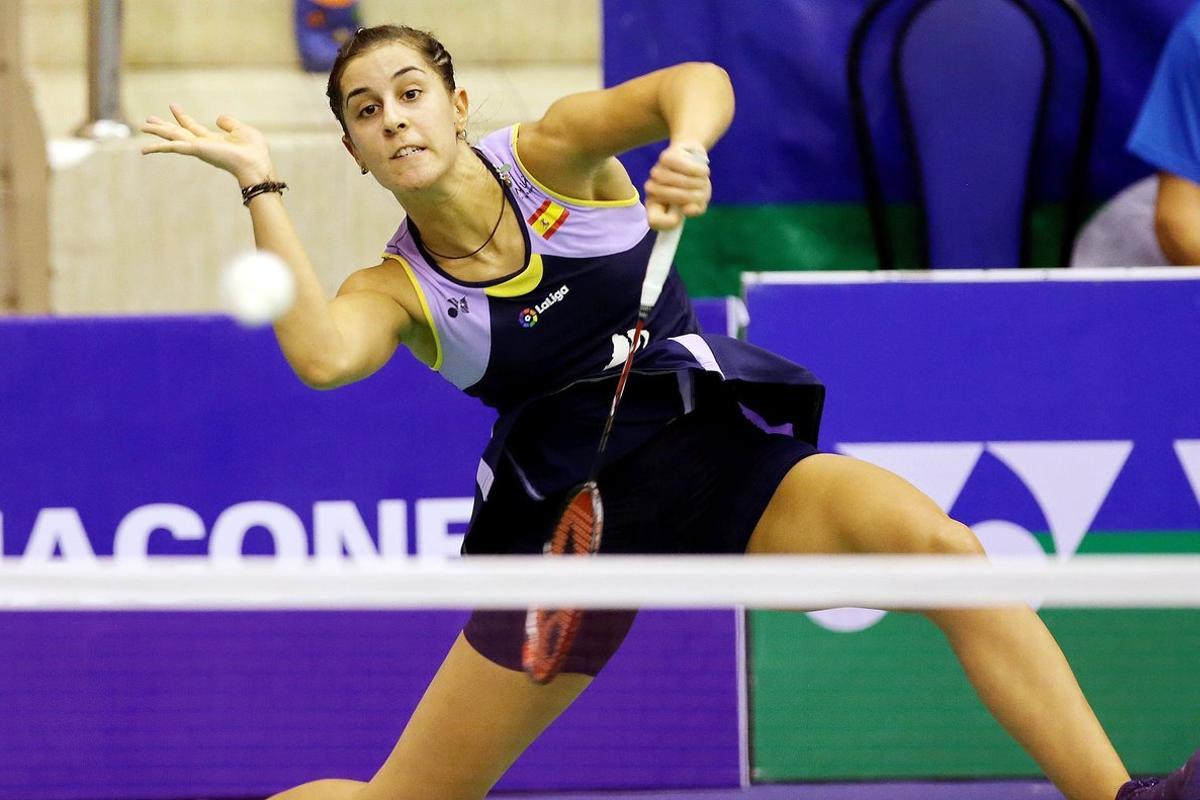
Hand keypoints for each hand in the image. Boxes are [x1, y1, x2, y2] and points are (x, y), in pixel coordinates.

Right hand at [140, 103, 275, 185]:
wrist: (256, 164)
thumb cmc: (254, 151)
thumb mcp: (242, 130)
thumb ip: (229, 123)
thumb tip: (218, 119)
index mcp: (213, 140)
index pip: (193, 127)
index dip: (182, 116)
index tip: (172, 105)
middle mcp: (203, 145)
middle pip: (178, 132)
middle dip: (164, 126)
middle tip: (148, 119)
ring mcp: (198, 148)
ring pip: (172, 138)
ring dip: (158, 132)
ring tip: (143, 126)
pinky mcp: (196, 151)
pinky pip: (174, 147)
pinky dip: (158, 148)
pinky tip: (144, 149)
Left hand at [644, 141, 710, 229]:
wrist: (692, 155)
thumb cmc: (693, 184)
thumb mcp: (698, 202)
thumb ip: (695, 210)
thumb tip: (688, 210)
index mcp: (655, 206)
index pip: (654, 221)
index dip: (670, 223)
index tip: (683, 215)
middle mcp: (651, 189)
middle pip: (674, 198)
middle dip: (694, 196)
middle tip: (701, 192)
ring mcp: (656, 172)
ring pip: (681, 182)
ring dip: (699, 182)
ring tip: (703, 181)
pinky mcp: (665, 158)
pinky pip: (686, 168)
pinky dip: (699, 170)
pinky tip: (702, 171)